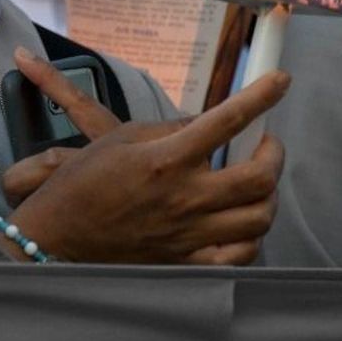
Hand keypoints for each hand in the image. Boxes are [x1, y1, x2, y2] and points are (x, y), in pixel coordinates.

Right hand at [3, 47, 287, 265]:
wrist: (60, 235)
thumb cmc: (84, 181)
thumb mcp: (119, 138)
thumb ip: (170, 129)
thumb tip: (209, 122)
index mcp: (166, 159)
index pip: (228, 120)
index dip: (262, 96)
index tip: (280, 80)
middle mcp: (185, 197)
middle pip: (260, 176)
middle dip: (274, 152)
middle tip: (265, 142)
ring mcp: (190, 233)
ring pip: (260, 216)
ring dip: (268, 194)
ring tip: (256, 180)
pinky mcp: (188, 260)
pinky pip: (241, 253)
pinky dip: (252, 235)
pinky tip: (242, 219)